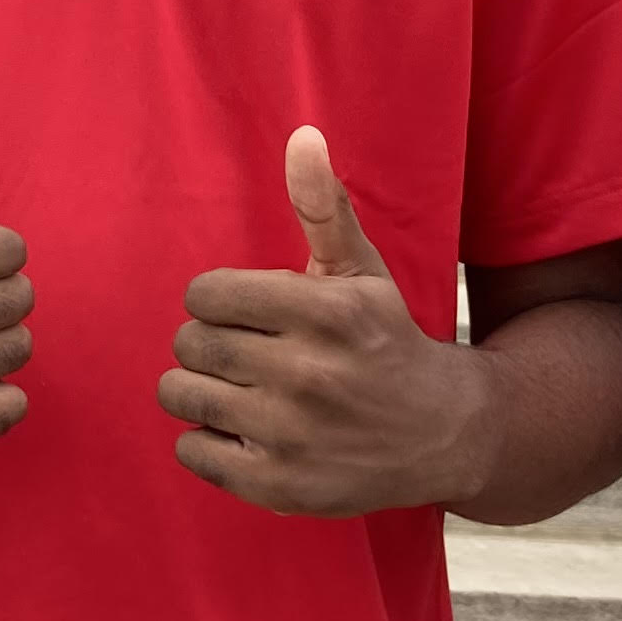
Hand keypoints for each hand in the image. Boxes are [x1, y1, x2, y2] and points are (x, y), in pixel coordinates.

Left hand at [163, 128, 488, 517]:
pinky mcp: (278, 486)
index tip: (245, 313)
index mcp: (325, 311)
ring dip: (198, 391)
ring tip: (238, 391)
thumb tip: (303, 135)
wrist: (442, 434)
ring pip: (179, 395)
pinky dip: (207, 441)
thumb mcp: (361, 271)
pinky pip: (191, 452)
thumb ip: (323, 206)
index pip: (204, 294)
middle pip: (189, 344)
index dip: (217, 301)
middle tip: (246, 354)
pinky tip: (247, 433)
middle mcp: (308, 374)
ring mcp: (291, 435)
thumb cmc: (385, 341)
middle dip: (208, 344)